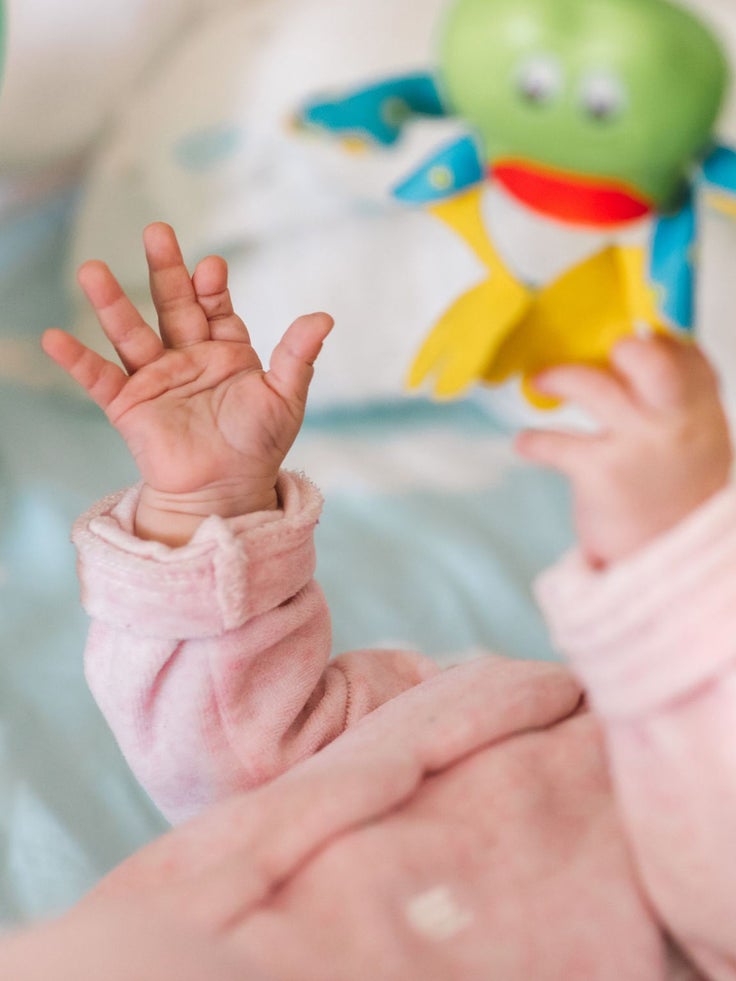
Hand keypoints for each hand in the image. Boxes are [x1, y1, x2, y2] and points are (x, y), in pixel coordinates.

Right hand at [43, 223, 332, 545]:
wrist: (227, 491)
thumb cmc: (259, 445)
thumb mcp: (284, 397)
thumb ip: (297, 357)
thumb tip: (324, 316)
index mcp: (226, 350)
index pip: (215, 306)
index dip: (212, 287)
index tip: (211, 268)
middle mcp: (188, 357)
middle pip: (172, 304)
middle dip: (166, 270)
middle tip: (157, 232)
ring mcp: (156, 378)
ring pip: (131, 333)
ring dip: (111, 303)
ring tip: (91, 270)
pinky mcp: (129, 406)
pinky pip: (99, 379)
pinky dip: (76, 360)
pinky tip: (54, 337)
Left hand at [515, 336, 732, 567]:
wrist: (670, 548)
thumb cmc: (673, 479)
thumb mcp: (692, 430)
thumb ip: (672, 388)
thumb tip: (630, 337)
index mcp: (698, 402)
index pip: (681, 351)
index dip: (649, 336)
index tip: (619, 335)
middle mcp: (673, 419)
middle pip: (653, 363)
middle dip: (624, 346)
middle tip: (597, 347)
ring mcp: (638, 446)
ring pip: (593, 387)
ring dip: (557, 377)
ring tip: (539, 380)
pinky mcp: (603, 475)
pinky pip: (556, 444)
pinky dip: (532, 441)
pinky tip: (525, 443)